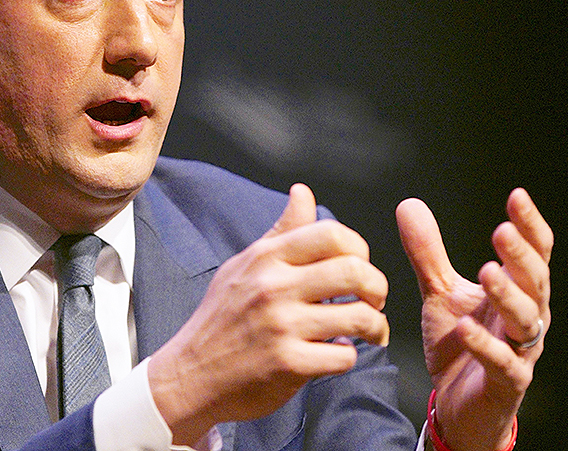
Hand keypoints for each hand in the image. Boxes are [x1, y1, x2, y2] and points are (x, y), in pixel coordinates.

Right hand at [149, 184, 389, 444]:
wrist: (190, 375)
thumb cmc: (221, 318)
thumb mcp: (246, 265)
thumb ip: (282, 231)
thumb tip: (303, 192)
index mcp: (265, 257)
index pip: (331, 234)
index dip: (359, 248)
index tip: (358, 265)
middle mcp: (273, 287)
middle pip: (355, 272)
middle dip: (377, 287)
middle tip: (373, 300)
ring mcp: (281, 327)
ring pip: (358, 316)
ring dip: (373, 326)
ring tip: (368, 331)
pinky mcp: (288, 364)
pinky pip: (344, 356)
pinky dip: (347, 357)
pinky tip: (334, 353)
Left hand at [397, 189, 552, 450]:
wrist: (458, 404)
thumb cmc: (459, 342)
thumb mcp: (440, 291)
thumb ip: (428, 252)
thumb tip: (409, 203)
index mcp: (517, 290)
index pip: (534, 253)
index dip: (529, 226)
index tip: (517, 196)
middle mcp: (527, 317)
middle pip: (535, 282)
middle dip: (520, 256)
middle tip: (501, 232)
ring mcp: (521, 351)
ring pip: (525, 320)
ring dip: (507, 295)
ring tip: (486, 273)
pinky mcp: (507, 382)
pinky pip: (503, 362)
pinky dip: (485, 345)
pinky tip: (466, 328)